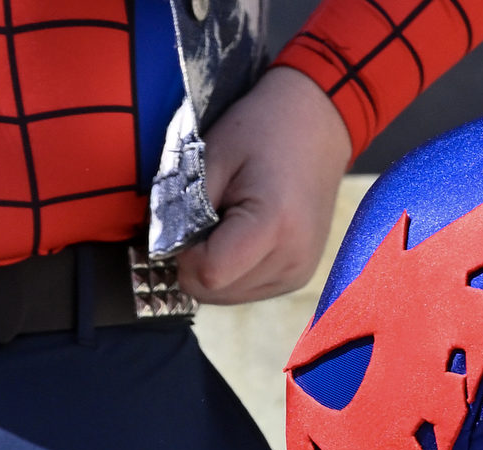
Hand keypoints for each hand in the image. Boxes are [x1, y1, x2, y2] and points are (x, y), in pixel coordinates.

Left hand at [178, 69, 352, 305]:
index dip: (185, 253)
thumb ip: (183, 210)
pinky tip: (243, 235)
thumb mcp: (212, 156)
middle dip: (195, 260)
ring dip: (212, 267)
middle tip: (210, 216)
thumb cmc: (262, 130)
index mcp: (275, 224)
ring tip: (230, 221)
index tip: (191, 220)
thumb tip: (164, 254)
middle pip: (211, 291)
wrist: (318, 121)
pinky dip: (231, 270)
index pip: (208, 274)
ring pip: (223, 296)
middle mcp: (292, 257)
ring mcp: (297, 272)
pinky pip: (242, 290)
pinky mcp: (297, 277)